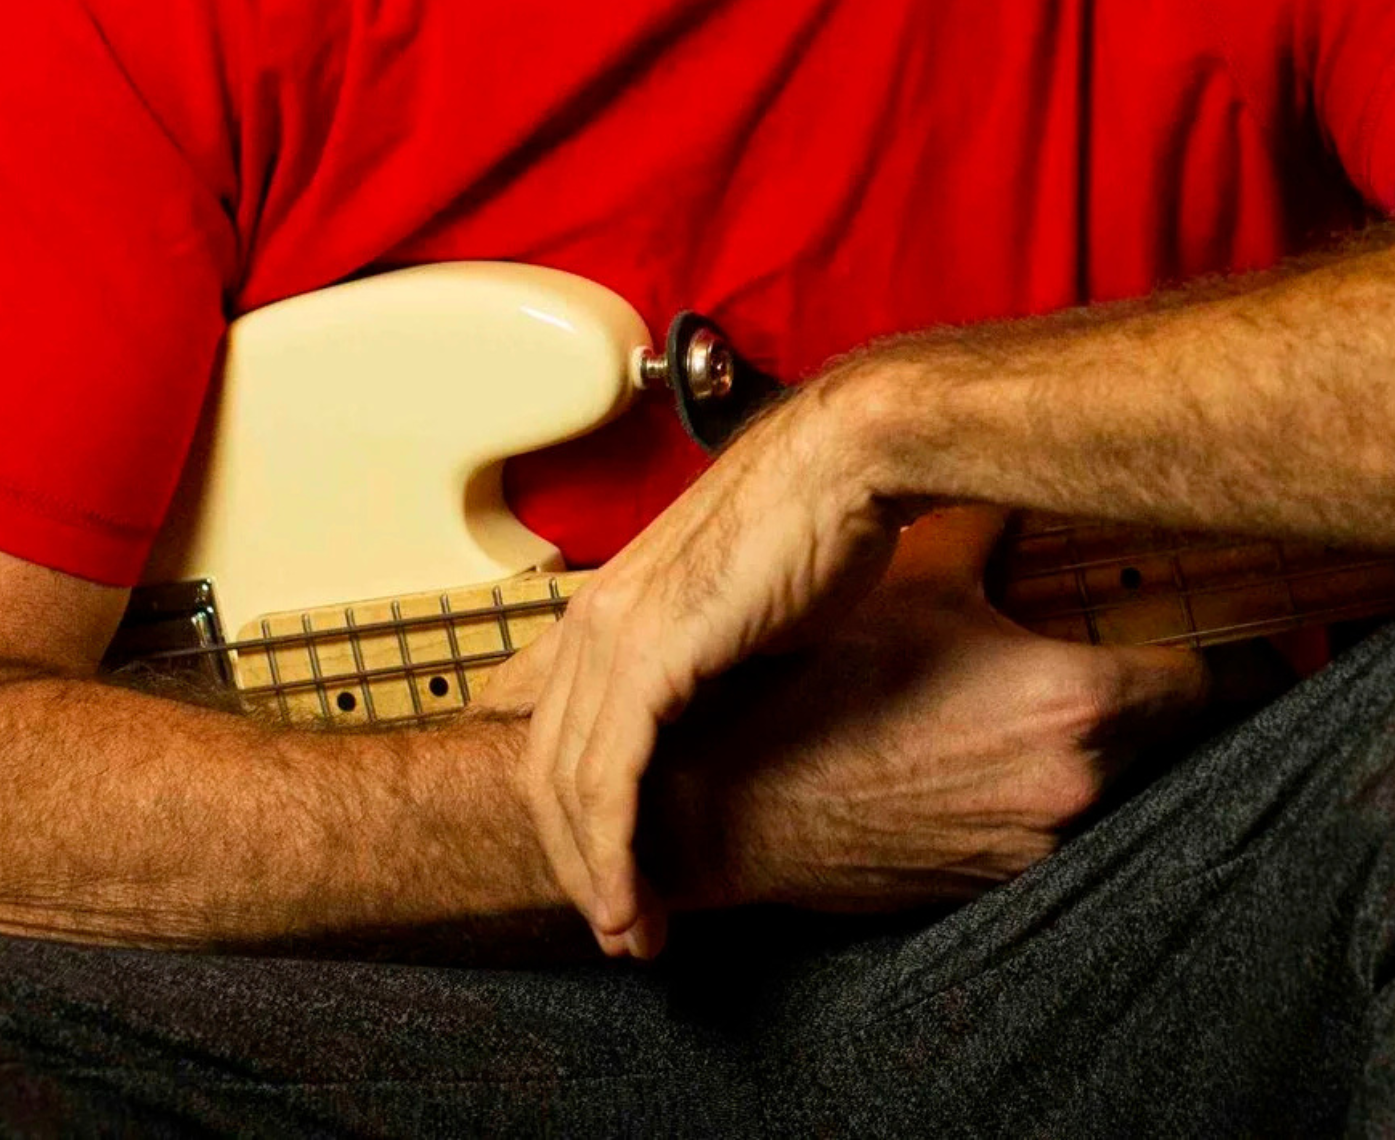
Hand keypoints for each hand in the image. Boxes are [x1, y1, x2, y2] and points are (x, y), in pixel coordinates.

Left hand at [520, 379, 903, 956]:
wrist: (850, 457)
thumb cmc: (818, 518)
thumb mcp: (745, 603)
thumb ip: (710, 655)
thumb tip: (724, 708)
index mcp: (611, 602)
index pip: (547, 722)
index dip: (562, 808)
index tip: (597, 871)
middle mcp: (594, 616)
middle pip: (544, 768)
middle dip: (573, 862)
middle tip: (620, 928)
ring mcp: (614, 632)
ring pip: (568, 786)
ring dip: (595, 876)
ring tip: (631, 937)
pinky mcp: (651, 653)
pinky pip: (609, 778)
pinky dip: (613, 853)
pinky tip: (633, 904)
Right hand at [648, 507, 1211, 912]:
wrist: (737, 803)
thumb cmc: (824, 683)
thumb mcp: (917, 582)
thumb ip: (987, 528)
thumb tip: (1017, 477)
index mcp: (1076, 704)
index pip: (1211, 680)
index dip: (1205, 646)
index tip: (1180, 621)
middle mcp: (1080, 788)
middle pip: (1176, 741)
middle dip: (1151, 696)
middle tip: (1115, 647)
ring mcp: (1045, 850)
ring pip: (1123, 789)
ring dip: (1104, 749)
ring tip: (1041, 700)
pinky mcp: (1004, 888)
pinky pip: (1064, 832)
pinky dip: (1048, 793)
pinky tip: (991, 752)